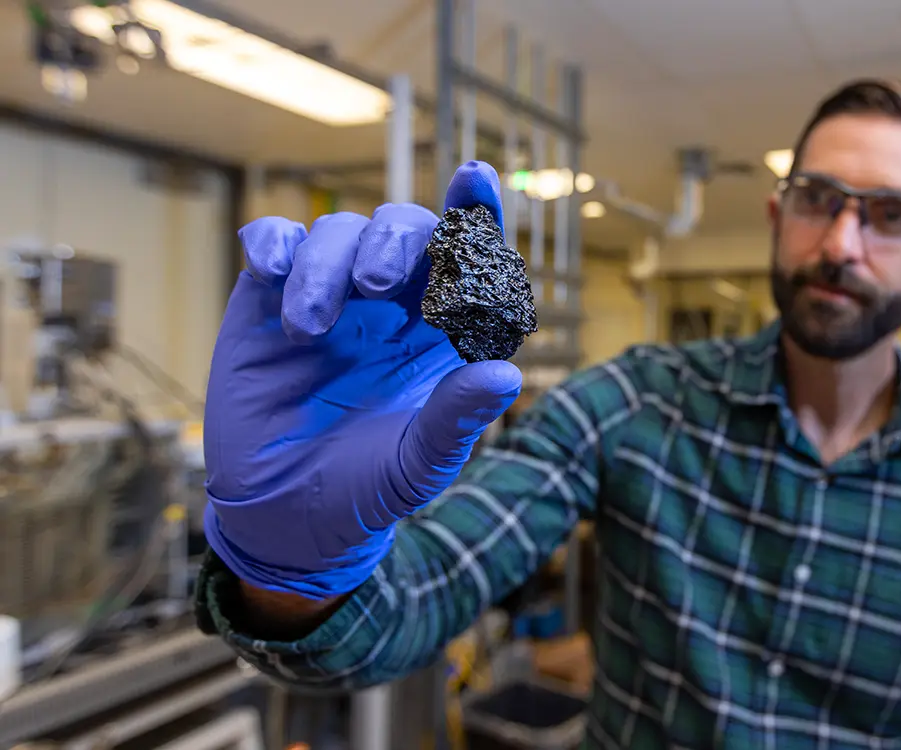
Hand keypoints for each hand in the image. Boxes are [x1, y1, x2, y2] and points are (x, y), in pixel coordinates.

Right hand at [203, 162, 522, 599]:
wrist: (284, 518)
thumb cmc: (367, 489)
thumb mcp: (418, 464)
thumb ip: (456, 419)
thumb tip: (503, 375)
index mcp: (443, 330)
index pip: (470, 259)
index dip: (477, 212)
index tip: (477, 179)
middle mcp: (393, 304)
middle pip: (405, 228)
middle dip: (394, 240)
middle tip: (375, 286)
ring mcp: (331, 296)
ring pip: (339, 231)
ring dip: (328, 266)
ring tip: (311, 331)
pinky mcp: (268, 300)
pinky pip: (275, 243)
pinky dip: (274, 242)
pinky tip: (269, 268)